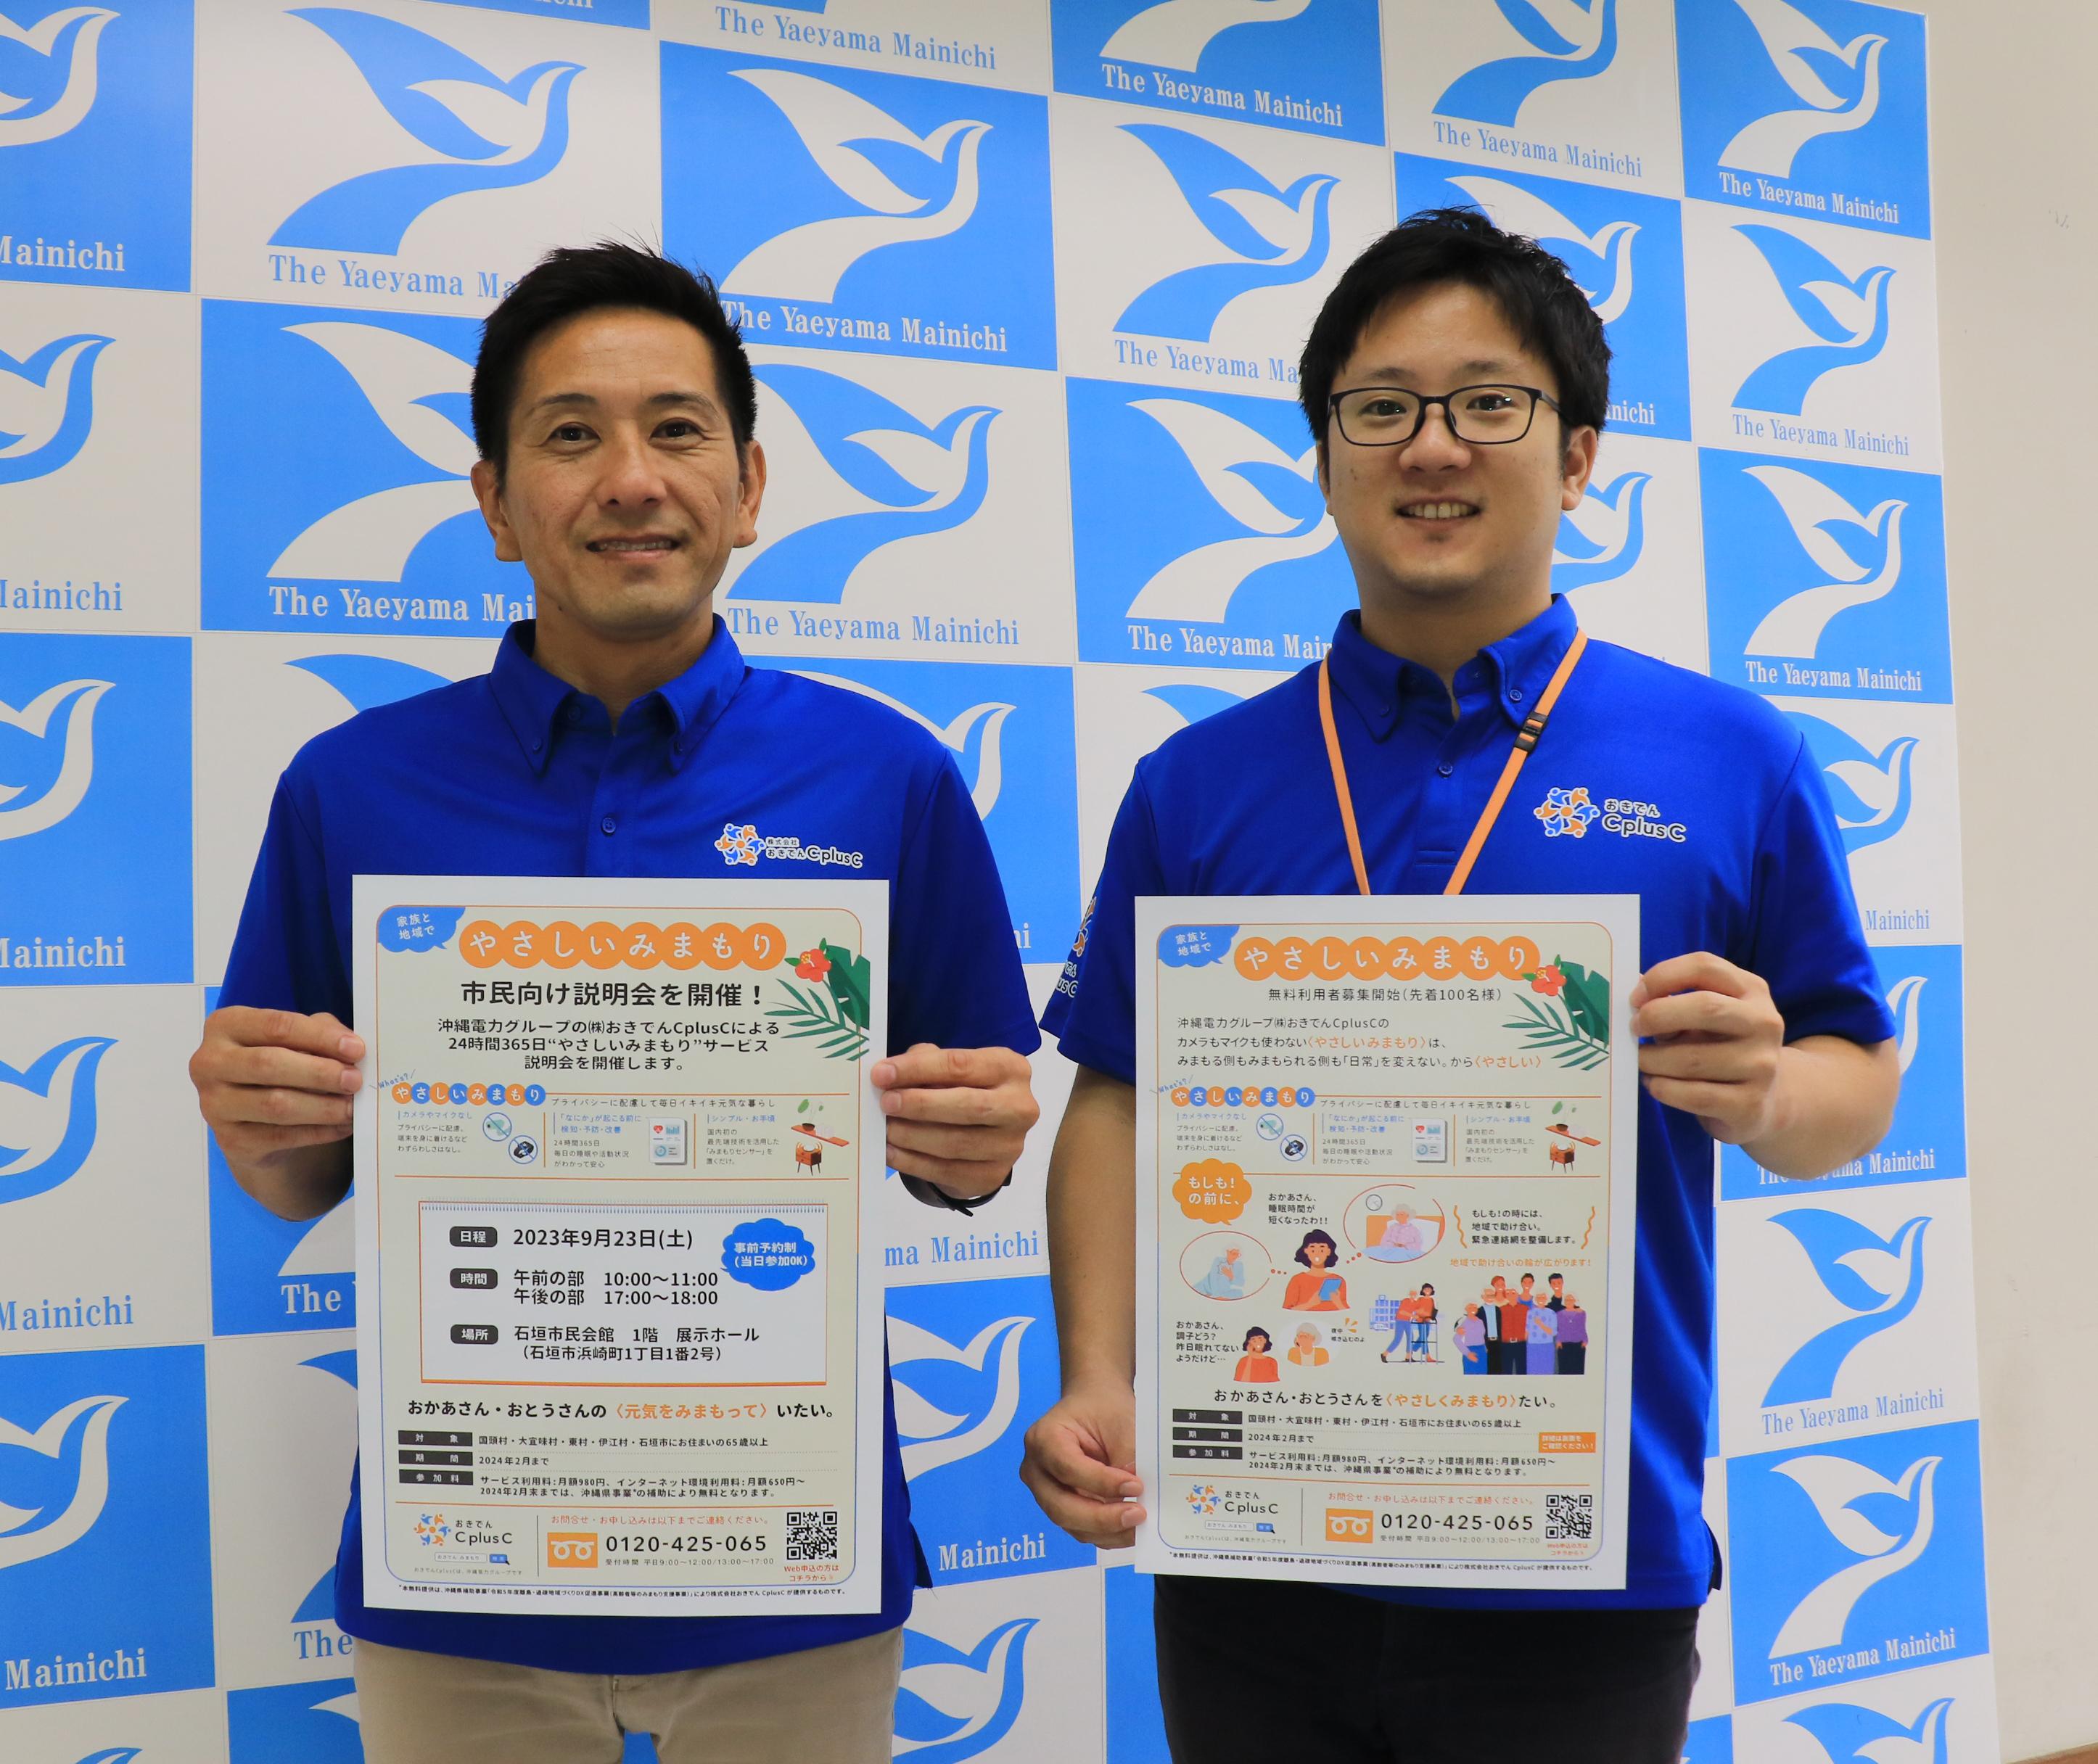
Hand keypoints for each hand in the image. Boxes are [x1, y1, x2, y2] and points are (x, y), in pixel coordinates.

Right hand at [190, 1006, 363, 1164]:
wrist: (254, 1118)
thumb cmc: (280, 1064)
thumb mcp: (297, 1038)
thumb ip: (320, 1032)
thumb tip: (351, 1047)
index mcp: (224, 1026)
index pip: (275, 1026)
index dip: (319, 1037)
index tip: (356, 1049)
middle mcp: (209, 1063)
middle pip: (269, 1064)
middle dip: (320, 1072)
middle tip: (356, 1080)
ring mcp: (214, 1105)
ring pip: (275, 1105)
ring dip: (323, 1106)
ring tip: (353, 1106)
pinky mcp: (230, 1140)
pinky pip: (281, 1136)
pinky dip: (319, 1131)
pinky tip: (342, 1126)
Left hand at [871, 1043, 1037, 1201]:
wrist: (985, 1134)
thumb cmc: (963, 1089)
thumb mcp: (949, 1067)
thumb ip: (924, 1062)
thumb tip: (888, 1075)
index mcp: (1011, 1068)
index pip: (961, 1065)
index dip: (918, 1069)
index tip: (882, 1074)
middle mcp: (1019, 1107)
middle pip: (967, 1106)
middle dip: (920, 1104)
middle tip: (885, 1103)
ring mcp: (1010, 1145)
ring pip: (956, 1143)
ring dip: (913, 1136)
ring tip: (886, 1129)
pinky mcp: (993, 1175)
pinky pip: (947, 1171)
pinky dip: (913, 1162)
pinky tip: (891, 1152)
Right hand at [1020, 1381, 1143, 1547]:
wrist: (1094, 1406)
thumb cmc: (1103, 1408)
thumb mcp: (1119, 1421)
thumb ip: (1127, 1455)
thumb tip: (1138, 1494)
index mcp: (1043, 1438)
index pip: (1067, 1468)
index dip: (1101, 1482)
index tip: (1136, 1485)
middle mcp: (1036, 1470)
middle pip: (1061, 1506)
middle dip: (1102, 1517)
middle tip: (1138, 1514)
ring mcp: (1045, 1492)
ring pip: (1071, 1524)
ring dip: (1107, 1531)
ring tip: (1140, 1526)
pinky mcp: (1061, 1507)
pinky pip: (1081, 1530)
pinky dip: (1107, 1534)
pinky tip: (1131, 1529)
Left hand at [1630, 952, 1783, 1144]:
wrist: (1763, 1099)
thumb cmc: (1719, 1047)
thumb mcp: (1704, 1017)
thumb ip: (1674, 1000)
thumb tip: (1635, 992)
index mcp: (1752, 990)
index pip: (1705, 966)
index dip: (1663, 976)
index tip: (1636, 996)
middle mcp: (1764, 1023)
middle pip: (1706, 1007)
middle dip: (1658, 1015)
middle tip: (1633, 1027)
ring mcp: (1762, 1066)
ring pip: (1692, 1059)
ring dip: (1652, 1060)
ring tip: (1641, 1060)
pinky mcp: (1750, 1105)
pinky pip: (1693, 1095)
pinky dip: (1663, 1088)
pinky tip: (1655, 1083)